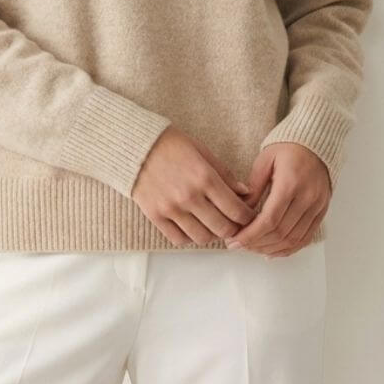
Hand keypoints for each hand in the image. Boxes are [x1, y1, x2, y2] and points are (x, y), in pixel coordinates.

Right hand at [131, 126, 258, 246]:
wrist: (135, 145)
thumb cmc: (171, 145)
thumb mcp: (202, 151)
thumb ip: (224, 174)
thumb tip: (244, 192)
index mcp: (204, 177)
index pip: (236, 210)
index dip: (247, 217)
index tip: (248, 216)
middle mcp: (189, 196)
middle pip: (222, 228)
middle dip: (234, 228)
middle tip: (234, 224)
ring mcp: (171, 208)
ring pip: (202, 237)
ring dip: (212, 234)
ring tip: (213, 225)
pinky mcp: (155, 215)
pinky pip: (178, 239)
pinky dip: (189, 237)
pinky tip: (192, 226)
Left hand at [224, 142, 330, 255]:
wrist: (316, 142)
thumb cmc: (287, 148)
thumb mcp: (264, 161)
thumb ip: (253, 188)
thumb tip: (240, 213)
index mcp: (290, 183)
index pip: (269, 220)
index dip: (250, 235)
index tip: (234, 241)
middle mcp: (307, 197)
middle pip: (280, 233)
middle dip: (257, 243)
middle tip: (239, 246)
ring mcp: (317, 206)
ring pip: (293, 239)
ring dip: (271, 248)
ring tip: (252, 248)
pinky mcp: (322, 211)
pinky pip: (306, 237)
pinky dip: (289, 248)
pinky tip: (273, 251)